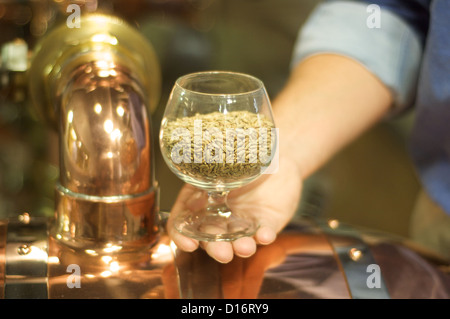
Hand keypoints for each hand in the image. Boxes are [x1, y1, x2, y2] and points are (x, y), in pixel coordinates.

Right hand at [166, 155, 302, 262]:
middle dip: (215, 248)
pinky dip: (264, 236)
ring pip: (237, 241)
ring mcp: (242, 222)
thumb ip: (204, 174)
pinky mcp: (265, 223)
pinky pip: (264, 234)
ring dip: (240, 247)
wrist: (273, 149)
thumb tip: (190, 184)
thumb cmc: (241, 153)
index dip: (182, 236)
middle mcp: (219, 216)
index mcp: (200, 200)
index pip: (183, 223)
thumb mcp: (217, 162)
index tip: (189, 244)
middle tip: (222, 252)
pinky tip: (265, 234)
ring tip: (244, 247)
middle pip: (210, 238)